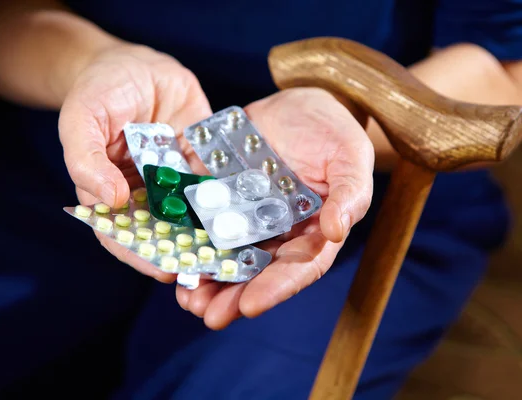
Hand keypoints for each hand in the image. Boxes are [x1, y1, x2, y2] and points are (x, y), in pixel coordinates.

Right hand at [58, 43, 211, 282]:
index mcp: (112, 193)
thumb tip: (109, 199)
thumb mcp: (82, 120)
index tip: (164, 270)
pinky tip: (246, 211)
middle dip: (184, 251)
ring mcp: (176, 179)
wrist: (135, 64)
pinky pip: (215, 181)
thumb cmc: (98, 91)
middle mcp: (147, 193)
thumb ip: (86, 159)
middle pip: (163, 231)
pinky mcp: (201, 160)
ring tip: (233, 249)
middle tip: (209, 268)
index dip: (141, 255)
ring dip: (210, 231)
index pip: (123, 235)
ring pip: (193, 212)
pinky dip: (229, 197)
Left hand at [176, 88, 374, 328]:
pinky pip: (202, 221)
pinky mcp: (221, 196)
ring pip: (226, 254)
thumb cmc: (334, 132)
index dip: (275, 288)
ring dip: (206, 278)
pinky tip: (170, 254)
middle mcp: (277, 231)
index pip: (297, 267)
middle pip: (256, 271)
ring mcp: (246, 215)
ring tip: (186, 298)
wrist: (301, 105)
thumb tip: (337, 230)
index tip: (251, 305)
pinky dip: (188, 240)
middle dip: (233, 295)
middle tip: (209, 315)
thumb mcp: (350, 156)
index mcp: (312, 230)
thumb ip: (350, 192)